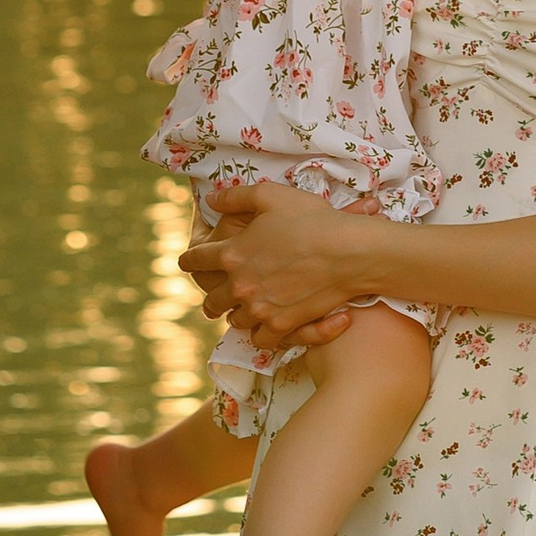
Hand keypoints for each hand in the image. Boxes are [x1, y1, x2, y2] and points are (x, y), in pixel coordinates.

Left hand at [178, 181, 369, 343]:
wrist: (349, 252)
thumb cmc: (312, 219)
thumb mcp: (270, 195)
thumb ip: (234, 197)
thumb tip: (211, 200)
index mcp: (232, 254)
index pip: (196, 260)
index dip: (188, 259)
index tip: (185, 262)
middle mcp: (240, 286)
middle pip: (211, 300)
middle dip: (210, 297)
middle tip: (212, 299)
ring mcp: (260, 309)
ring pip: (234, 321)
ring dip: (236, 314)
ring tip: (241, 311)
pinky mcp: (282, 325)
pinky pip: (260, 340)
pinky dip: (260, 335)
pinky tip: (264, 328)